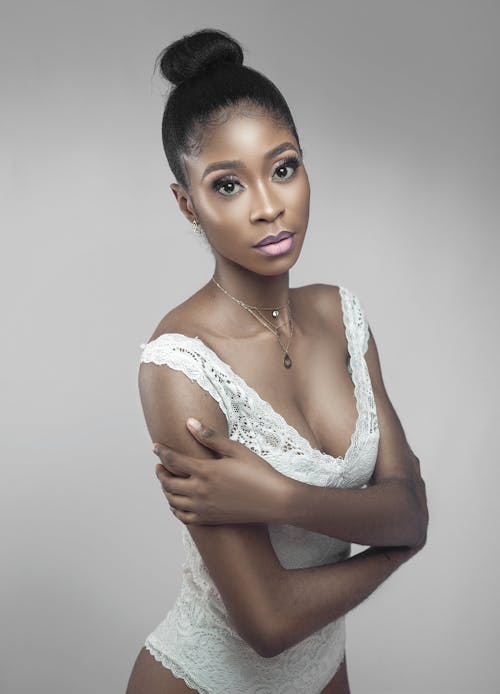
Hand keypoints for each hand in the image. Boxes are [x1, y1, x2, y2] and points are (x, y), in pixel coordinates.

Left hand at [153, 418, 292, 525]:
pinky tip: (178, 502)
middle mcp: (200, 492)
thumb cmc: (259, 472)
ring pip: (173, 501)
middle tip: (160, 465)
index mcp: (206, 471)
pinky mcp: (210, 519)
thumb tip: (189, 423)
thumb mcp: (236, 450)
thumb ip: (211, 437)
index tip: (155, 446)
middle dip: (160, 472)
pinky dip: (175, 509)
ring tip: (168, 481)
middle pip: (168, 483)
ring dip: (166, 490)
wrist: (275, 501)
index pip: (173, 461)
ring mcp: (204, 508)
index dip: (161, 452)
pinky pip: (184, 517)